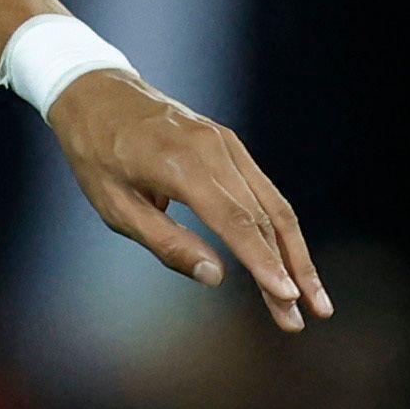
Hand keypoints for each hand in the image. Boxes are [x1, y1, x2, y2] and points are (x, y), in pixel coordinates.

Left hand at [49, 73, 329, 334]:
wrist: (97, 93)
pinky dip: (280, 228)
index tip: (286, 297)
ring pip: (273, 204)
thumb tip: (215, 276)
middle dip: (289, 271)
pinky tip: (290, 260)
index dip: (264, 262)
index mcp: (181, 165)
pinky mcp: (230, 145)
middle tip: (309, 316)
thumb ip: (166, 242)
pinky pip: (263, 190)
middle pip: (263, 218)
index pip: (235, 221)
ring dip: (295, 253)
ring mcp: (227, 143)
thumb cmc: (97, 156)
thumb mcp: (115, 207)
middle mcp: (214, 149)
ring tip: (312, 297)